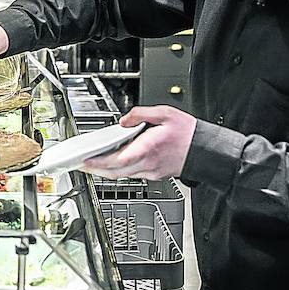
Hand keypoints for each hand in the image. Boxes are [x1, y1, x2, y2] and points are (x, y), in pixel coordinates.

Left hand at [82, 105, 196, 179]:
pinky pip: (132, 174)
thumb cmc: (189, 133)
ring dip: (106, 171)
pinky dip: (120, 170)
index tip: (86, 160)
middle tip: (81, 165)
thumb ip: (141, 114)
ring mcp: (151, 172)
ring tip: (92, 164)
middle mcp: (148, 164)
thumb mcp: (165, 113)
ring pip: (123, 176)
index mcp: (148, 149)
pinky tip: (114, 163)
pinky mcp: (155, 174)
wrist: (207, 150)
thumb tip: (124, 120)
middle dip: (96, 170)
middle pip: (115, 172)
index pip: (117, 160)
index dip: (99, 162)